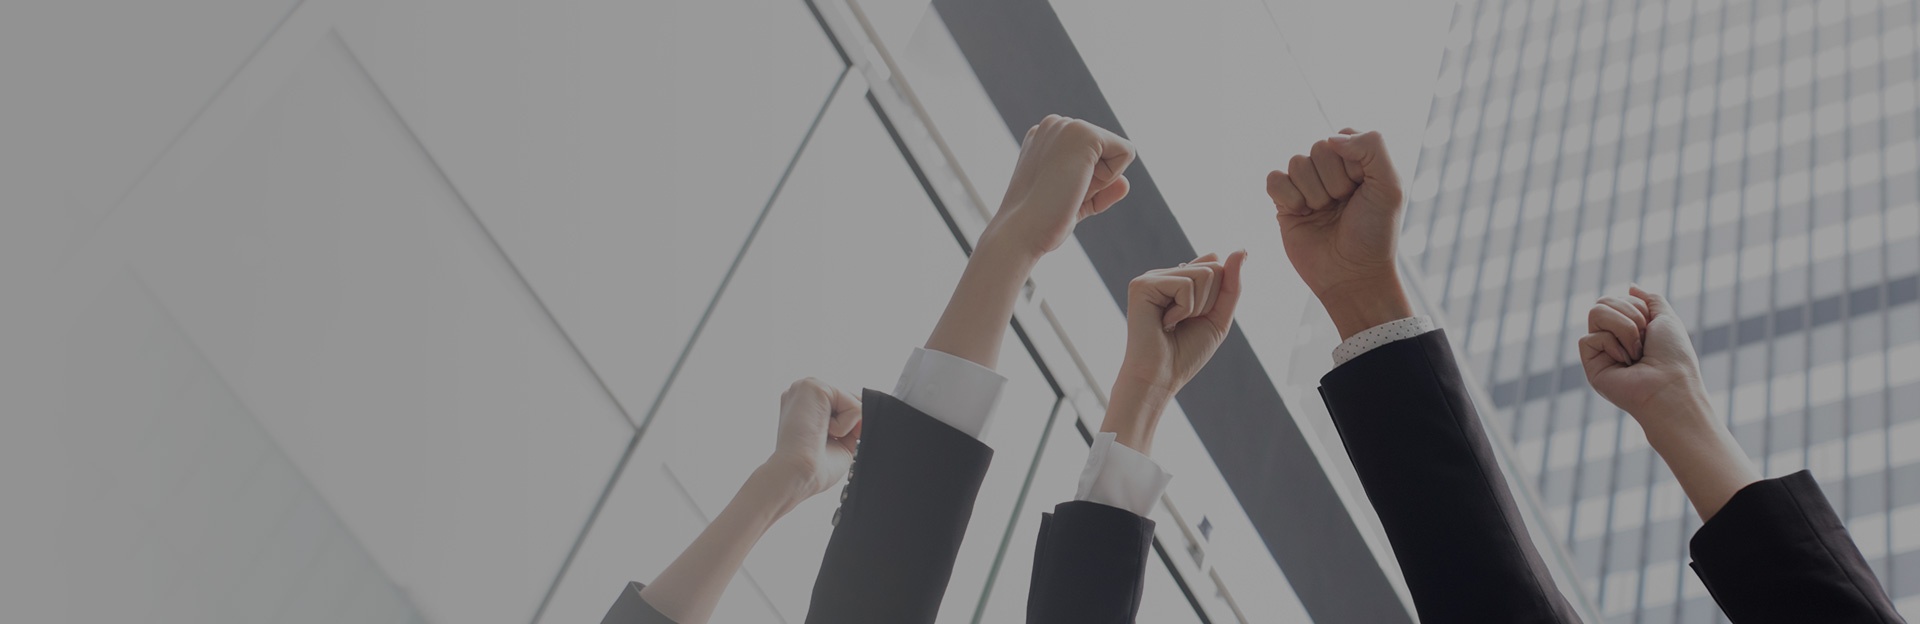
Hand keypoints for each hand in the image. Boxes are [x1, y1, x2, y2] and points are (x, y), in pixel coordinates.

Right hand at [766, 378, 862, 502]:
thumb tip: (867, 409)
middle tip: (824, 441)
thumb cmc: (813, 466)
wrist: (797, 475)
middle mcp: (803, 392)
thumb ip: (853, 420)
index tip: (824, 443)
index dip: (848, 427)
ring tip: (821, 436)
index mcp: (805, 404)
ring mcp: (807, 386)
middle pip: (851, 401)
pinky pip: (854, 406)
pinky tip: (822, 431)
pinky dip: (845, 426)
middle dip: (850, 426)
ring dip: (846, 427)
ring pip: (854, 402)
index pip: (844, 405)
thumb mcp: (841, 440)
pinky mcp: (814, 387)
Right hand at [981, 115, 1134, 259]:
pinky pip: (1126, 152)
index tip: (1059, 194)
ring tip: (1068, 188)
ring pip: (1117, 151)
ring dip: (1101, 179)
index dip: (1087, 182)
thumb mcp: (1075, 203)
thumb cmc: (1041, 223)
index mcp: (1045, 138)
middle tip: (1064, 194)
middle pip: (1107, 151)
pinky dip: (1110, 176)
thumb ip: (1100, 191)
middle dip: (1096, 179)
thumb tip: (1125, 183)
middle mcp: (1054, 125)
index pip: (1092, 155)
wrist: (1021, 229)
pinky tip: (1080, 183)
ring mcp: (1067, 125)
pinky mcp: (1084, 133)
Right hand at [1116, 251, 1248, 394]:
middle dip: (1210, 302)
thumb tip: (1241, 249)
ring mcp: (1151, 278)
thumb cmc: (1186, 352)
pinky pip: (1186, 285)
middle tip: (1184, 323)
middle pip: (1215, 267)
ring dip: (1198, 307)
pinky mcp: (1142, 285)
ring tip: (1174, 323)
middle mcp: (1164, 274)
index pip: (1218, 265)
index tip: (1197, 319)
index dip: (1218, 297)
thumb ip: (1232, 284)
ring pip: (1204, 274)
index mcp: (1179, 279)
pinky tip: (1165, 323)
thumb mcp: (1219, 316)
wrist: (1161, 378)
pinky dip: (1184, 310)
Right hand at [1268, 130, 1411, 338]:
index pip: (1343, 136)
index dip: (1352, 163)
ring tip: (1325, 213)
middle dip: (1333, 181)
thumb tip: (1331, 138)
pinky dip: (1288, 197)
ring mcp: (1306, 185)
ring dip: (1314, 193)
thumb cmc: (1375, 233)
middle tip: (1343, 206)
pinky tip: (1302, 214)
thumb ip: (1373, 147)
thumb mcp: (1390, 186)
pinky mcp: (1284, 202)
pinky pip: (1274, 179)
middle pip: (1317, 147)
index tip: (1363, 189)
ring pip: (1296, 163)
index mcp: (1358, 161)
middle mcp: (1330, 169)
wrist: (1351, 275)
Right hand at [1579, 285, 1710, 428]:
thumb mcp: (1666, 317)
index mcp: (1631, 328)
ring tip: (1635, 351)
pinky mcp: (1591, 364)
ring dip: (1623, 328)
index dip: (1637, 307)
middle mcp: (1613, 338)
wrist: (1670, 385)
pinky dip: (1612, 345)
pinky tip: (1624, 363)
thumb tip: (1631, 286)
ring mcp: (1601, 351)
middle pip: (1602, 302)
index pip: (1617, 299)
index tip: (1652, 327)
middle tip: (1643, 338)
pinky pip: (1589, 338)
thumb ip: (1650, 300)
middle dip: (1629, 314)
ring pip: (1595, 313)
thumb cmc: (1673, 356)